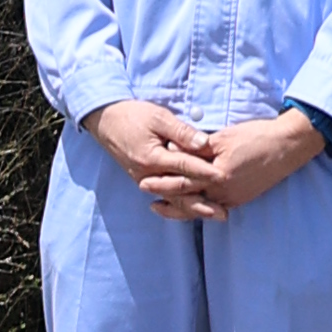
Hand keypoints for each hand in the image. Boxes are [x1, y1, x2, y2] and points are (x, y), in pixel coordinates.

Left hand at [85, 101, 325, 219]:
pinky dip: (199, 206)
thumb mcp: (223, 137)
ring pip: (200, 207)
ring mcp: (233, 199)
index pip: (183, 180)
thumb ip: (198, 148)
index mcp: (218, 175)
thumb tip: (174, 151)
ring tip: (161, 206)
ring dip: (180, 206)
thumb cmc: (256, 136)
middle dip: (166, 198)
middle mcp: (224, 192)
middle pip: (188, 199)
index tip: (144, 180)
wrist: (287, 146)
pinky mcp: (241, 199)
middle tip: (147, 197)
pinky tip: (190, 203)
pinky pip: (214, 206)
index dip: (162, 181)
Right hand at [88, 96, 219, 214]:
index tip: (224, 177)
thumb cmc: (133, 115)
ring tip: (216, 215)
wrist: (106, 121)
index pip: (184, 167)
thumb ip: (181, 131)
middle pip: (180, 193)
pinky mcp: (145, 179)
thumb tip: (204, 142)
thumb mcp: (159, 117)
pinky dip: (181, 204)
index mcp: (152, 158)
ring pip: (173, 198)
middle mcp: (148, 174)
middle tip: (224, 213)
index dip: (205, 172)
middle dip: (203, 203)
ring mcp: (145, 179)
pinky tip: (195, 210)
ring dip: (194, 208)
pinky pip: (166, 195)